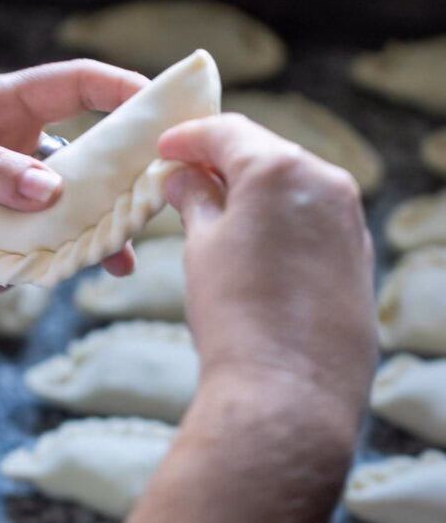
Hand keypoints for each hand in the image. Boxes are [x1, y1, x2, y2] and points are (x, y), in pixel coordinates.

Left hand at [0, 60, 147, 290]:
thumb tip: (55, 193)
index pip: (75, 87)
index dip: (122, 93)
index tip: (164, 115)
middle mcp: (2, 149)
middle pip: (78, 167)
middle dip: (109, 197)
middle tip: (137, 230)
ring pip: (48, 222)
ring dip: (59, 249)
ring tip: (67, 273)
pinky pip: (8, 257)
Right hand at [159, 113, 376, 405]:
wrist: (288, 390)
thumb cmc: (234, 312)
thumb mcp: (202, 245)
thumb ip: (195, 201)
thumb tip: (185, 181)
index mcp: (281, 169)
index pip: (228, 133)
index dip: (189, 136)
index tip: (164, 147)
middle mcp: (326, 183)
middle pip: (265, 153)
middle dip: (221, 161)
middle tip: (183, 177)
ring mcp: (349, 221)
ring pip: (292, 186)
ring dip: (252, 190)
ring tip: (213, 210)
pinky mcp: (358, 256)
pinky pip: (313, 218)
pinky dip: (280, 217)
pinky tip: (253, 241)